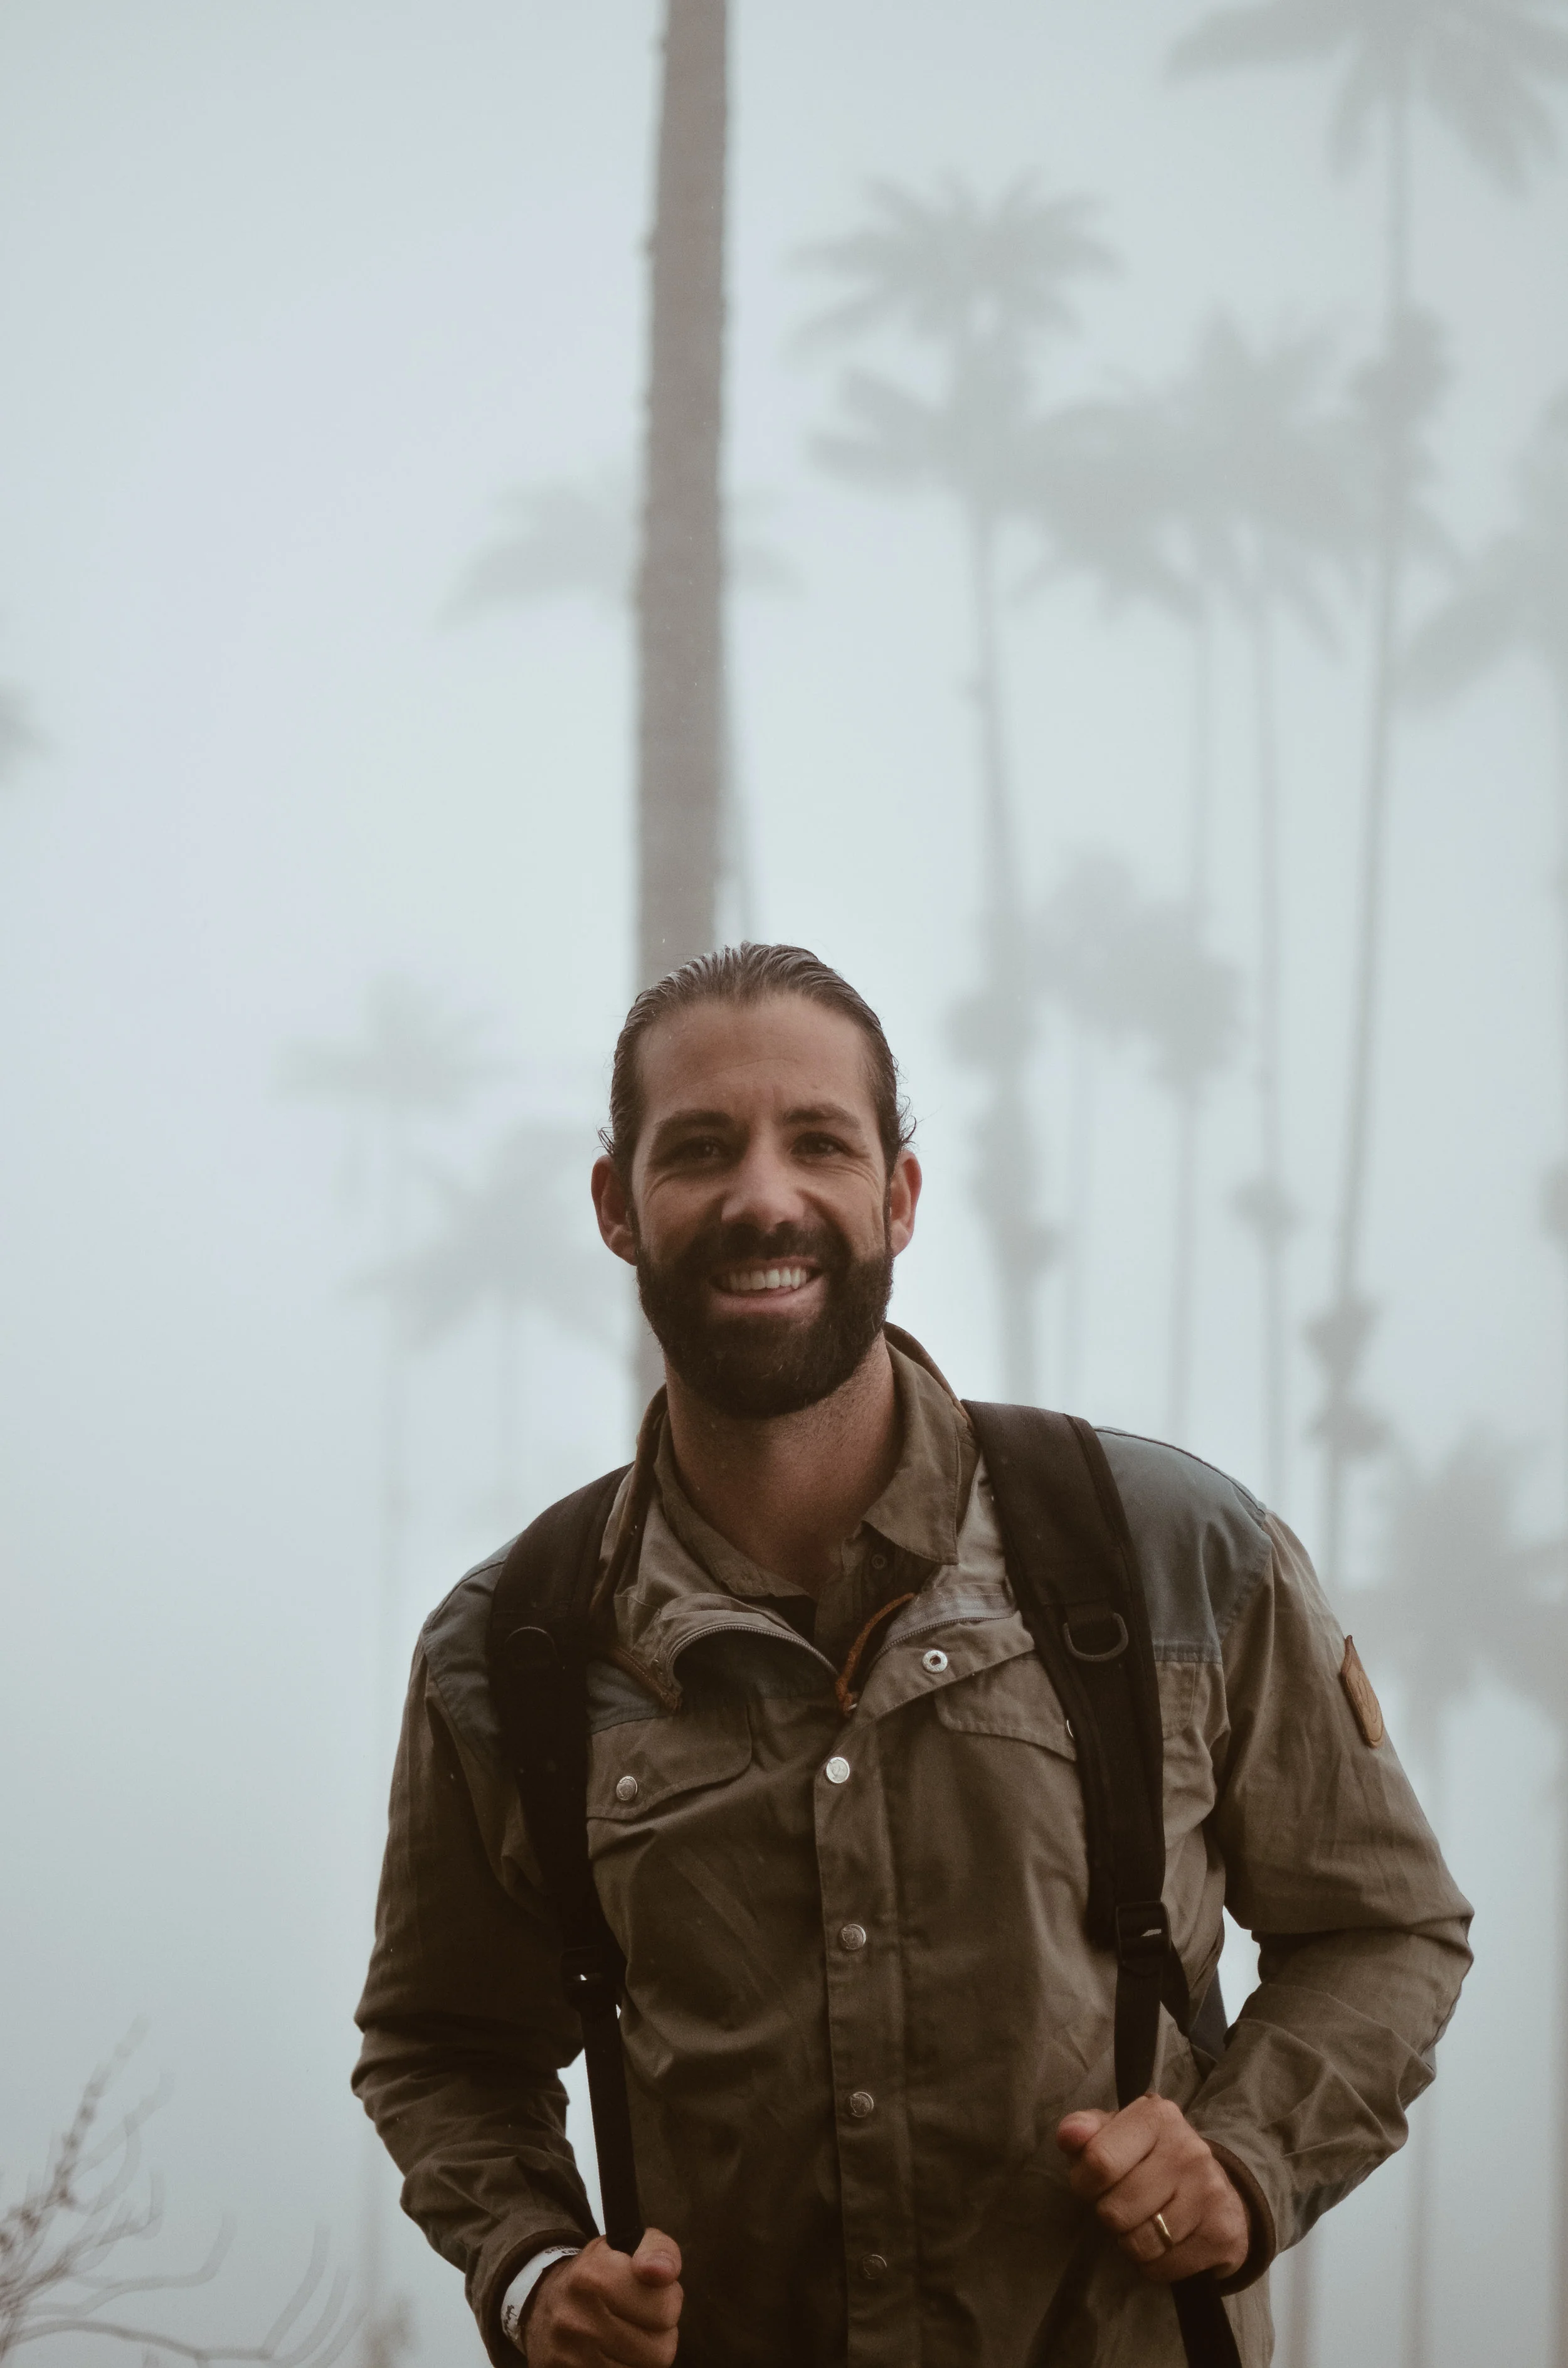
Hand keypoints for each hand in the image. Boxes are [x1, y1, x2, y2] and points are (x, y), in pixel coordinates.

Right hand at [520, 2228, 682, 2365]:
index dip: (669, 2301)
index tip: (655, 2293)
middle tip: (644, 2317)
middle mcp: (576, 2318)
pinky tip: (614, 2352)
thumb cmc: (600, 2271)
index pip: (664, 2310)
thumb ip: (659, 2251)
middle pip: (659, 2351)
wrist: (545, 2302)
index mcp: (594, 2275)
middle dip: (660, 2334)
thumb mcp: (629, 2245)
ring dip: (644, 2356)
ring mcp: (569, 2355)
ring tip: (629, 2333)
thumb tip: (664, 2272)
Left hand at [1056, 2095, 1248, 2284]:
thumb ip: (1085, 2130)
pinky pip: (1162, 2268)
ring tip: (1142, 2222)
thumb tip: (1067, 2136)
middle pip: (1114, 2210)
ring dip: (1129, 2242)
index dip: (1083, 2183)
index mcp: (1157, 2116)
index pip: (1099, 2161)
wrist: (1217, 2193)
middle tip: (1122, 2204)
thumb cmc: (1150, 2159)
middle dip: (1108, 2215)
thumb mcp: (1117, 2133)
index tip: (1091, 2183)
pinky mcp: (1221, 2234)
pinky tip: (1165, 2242)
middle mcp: (1188, 2150)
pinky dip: (1154, 2265)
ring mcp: (1209, 2192)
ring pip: (1138, 2243)